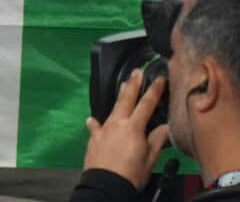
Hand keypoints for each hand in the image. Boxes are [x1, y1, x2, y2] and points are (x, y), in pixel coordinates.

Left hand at [82, 68, 169, 190]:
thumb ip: (156, 140)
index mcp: (133, 127)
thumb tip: (165, 127)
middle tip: (136, 72)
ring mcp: (103, 129)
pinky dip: (96, 122)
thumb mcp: (150, 158)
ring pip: (112, 108)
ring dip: (119, 96)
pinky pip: (95, 126)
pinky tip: (92, 119)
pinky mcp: (93, 137)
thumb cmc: (131, 173)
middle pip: (126, 100)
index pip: (146, 104)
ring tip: (123, 86)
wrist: (106, 184)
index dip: (153, 91)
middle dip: (132, 84)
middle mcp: (116, 123)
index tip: (159, 79)